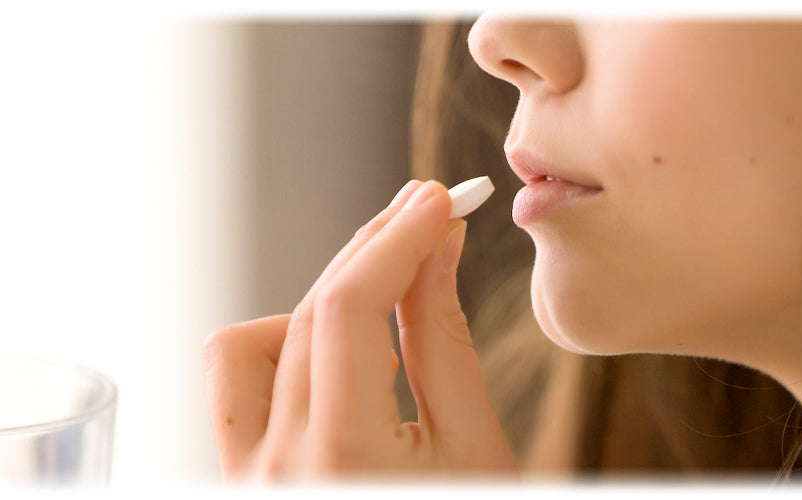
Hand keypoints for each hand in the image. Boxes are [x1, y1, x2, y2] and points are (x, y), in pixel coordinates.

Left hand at [202, 180, 516, 481]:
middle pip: (309, 312)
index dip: (395, 241)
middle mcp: (278, 470)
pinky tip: (337, 357)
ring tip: (386, 308)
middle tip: (426, 214)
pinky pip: (235, 388)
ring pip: (254, 343)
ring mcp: (248, 479)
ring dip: (320, 305)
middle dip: (373, 252)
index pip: (348, 310)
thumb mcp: (475, 444)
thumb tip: (435, 248)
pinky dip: (281, 350)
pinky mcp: (240, 479)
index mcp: (345, 461)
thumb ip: (444, 339)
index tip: (437, 200)